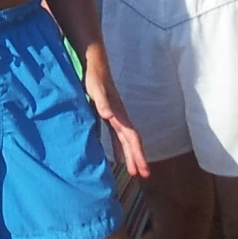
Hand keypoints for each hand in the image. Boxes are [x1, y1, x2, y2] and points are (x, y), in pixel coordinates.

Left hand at [82, 55, 149, 178]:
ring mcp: (115, 115)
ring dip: (129, 155)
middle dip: (138, 158)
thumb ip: (102, 102)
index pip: (131, 137)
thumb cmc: (94, 76)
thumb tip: (109, 116)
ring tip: (133, 171)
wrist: (94, 62)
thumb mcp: (96, 89)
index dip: (137, 154)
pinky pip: (116, 135)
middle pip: (131, 141)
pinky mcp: (108, 113)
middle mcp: (119, 116)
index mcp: (118, 113)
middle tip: (143, 176)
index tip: (142, 170)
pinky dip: (117, 147)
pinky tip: (115, 156)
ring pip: (125, 139)